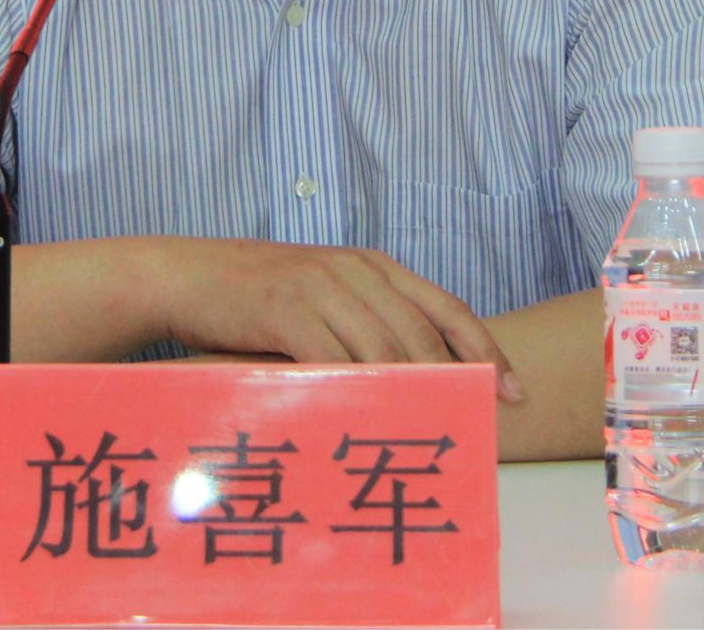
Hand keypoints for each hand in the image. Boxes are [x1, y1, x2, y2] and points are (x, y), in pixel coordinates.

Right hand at [143, 238, 523, 401]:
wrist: (190, 275)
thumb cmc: (259, 295)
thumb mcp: (324, 291)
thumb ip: (367, 318)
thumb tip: (416, 374)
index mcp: (373, 266)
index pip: (448, 308)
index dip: (486, 351)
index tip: (513, 391)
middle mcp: (355, 271)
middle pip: (424, 334)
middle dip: (456, 382)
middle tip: (473, 426)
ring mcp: (321, 286)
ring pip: (384, 350)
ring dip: (412, 395)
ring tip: (430, 436)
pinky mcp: (285, 309)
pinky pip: (334, 358)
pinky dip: (357, 391)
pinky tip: (369, 422)